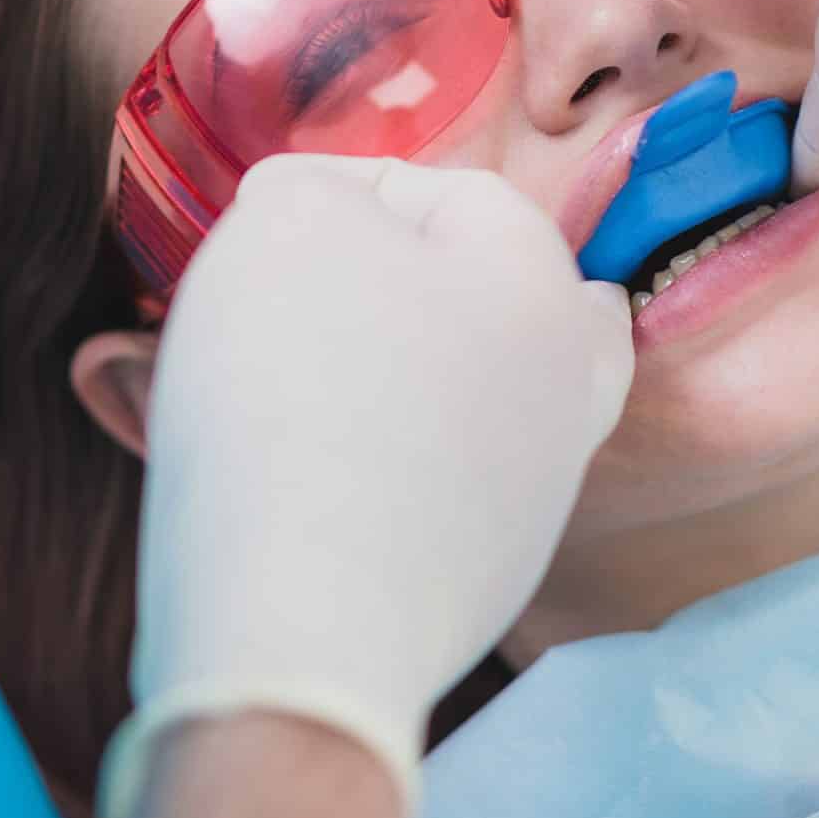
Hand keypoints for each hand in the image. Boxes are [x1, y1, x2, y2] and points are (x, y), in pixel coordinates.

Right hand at [98, 155, 633, 817]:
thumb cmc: (295, 396)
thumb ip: (311, 189)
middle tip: (283, 303)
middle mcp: (567, 385)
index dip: (335, 190)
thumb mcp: (286, 222)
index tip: (250, 222)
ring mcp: (534, 493)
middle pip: (476, 299)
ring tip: (268, 388)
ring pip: (455, 396)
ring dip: (375, 378)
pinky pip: (422, 487)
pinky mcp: (482, 579)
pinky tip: (292, 476)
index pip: (444, 190)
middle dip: (381, 289)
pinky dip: (369, 467)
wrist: (301, 628)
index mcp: (543, 281)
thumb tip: (318, 209)